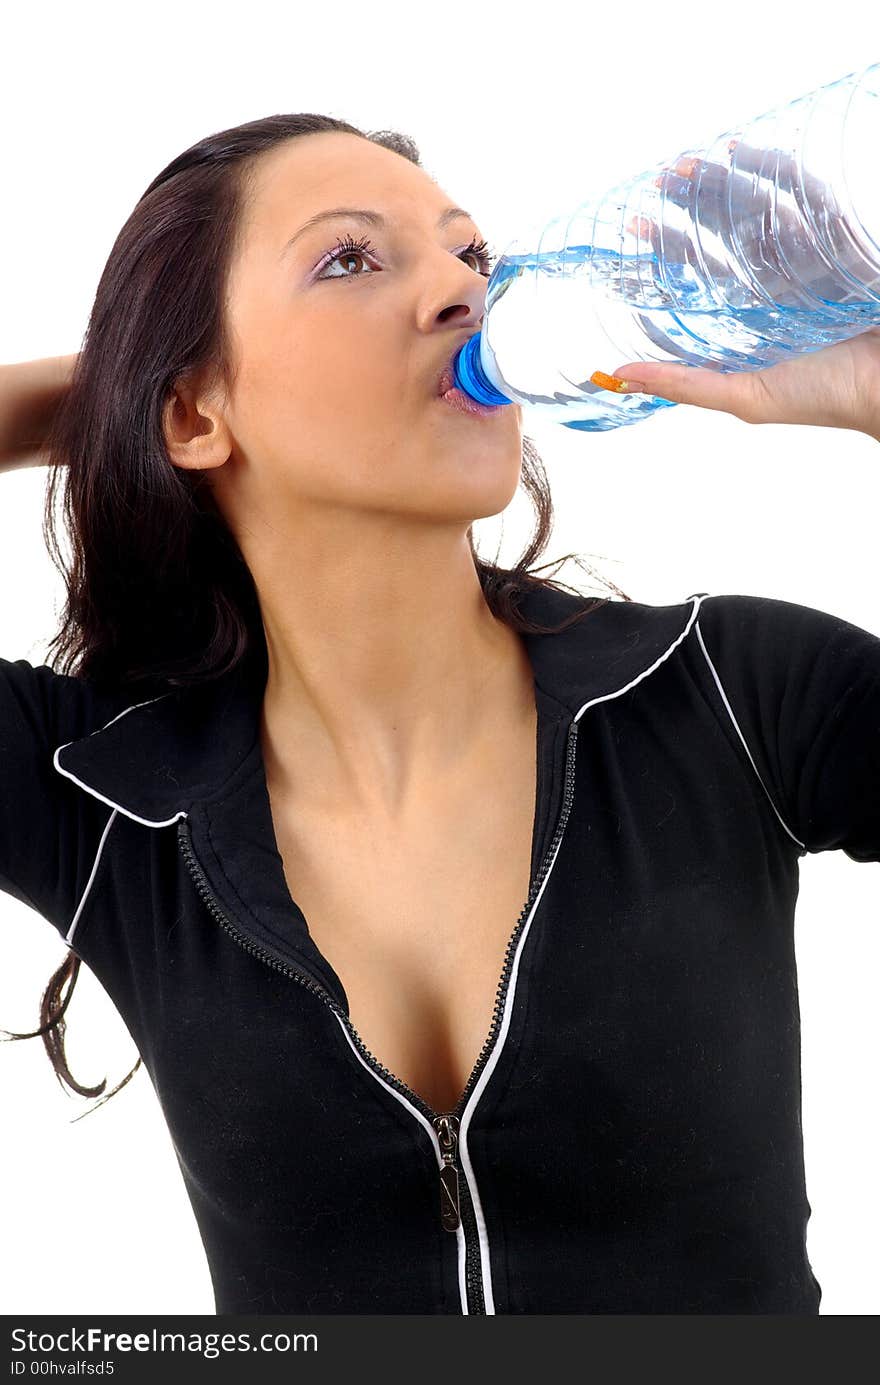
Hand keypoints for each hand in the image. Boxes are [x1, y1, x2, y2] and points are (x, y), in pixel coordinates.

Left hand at [590, 141, 879, 439]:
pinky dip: (777, 171)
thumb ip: (684, 384)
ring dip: (724, 181)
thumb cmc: (823, 397)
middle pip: (724, 231)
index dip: (667, 250)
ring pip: (759, 208)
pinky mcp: (839, 239)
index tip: (635, 227)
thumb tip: (620, 376)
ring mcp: (807, 257)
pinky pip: (806, 196)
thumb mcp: (744, 396)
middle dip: (690, 203)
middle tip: (660, 179)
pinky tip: (745, 155)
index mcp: (751, 316)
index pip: (700, 273)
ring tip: (692, 163)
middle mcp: (775, 283)